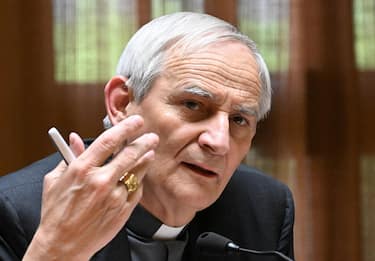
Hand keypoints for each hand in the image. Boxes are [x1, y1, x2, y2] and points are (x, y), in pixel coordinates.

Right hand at [23, 115, 158, 260]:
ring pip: (137, 171)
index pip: (108, 141)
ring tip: (150, 152)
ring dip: (146, 159)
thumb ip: (69, 157)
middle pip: (130, 154)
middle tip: (152, 136)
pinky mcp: (123, 209)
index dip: (125, 127)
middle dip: (144, 141)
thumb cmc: (56, 213)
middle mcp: (100, 181)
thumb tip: (75, 139)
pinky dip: (139, 180)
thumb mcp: (56, 180)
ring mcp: (114, 196)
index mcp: (82, 169)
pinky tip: (139, 175)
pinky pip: (137, 189)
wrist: (63, 244)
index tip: (135, 121)